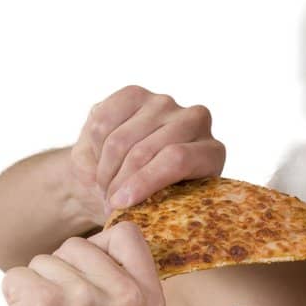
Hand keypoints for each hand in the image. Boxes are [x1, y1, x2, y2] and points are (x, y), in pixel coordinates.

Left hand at [0, 222, 165, 305]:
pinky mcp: (43, 300)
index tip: (88, 284)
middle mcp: (124, 294)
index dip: (99, 251)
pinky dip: (12, 299)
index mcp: (150, 298)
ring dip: (35, 289)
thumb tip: (101, 234)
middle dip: (61, 274)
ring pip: (43, 260)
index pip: (126, 232)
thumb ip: (123, 281)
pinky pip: (15, 275)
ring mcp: (84, 296)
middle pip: (77, 244)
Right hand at [72, 85, 226, 214]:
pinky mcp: (136, 94)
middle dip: (118, 183)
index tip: (120, 205)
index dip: (144, 182)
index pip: (176, 159)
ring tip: (103, 188)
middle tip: (108, 204)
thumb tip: (130, 210)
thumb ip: (154, 206)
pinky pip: (103, 121)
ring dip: (104, 170)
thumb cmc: (152, 200)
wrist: (128, 177)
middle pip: (144, 151)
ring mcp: (165, 104)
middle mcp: (195, 120)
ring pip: (120, 139)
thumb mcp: (158, 210)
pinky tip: (99, 160)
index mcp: (212, 152)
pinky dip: (93, 146)